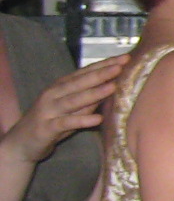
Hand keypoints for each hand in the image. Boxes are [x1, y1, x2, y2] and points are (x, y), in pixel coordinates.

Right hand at [1, 54, 126, 166]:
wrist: (22, 143)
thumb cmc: (52, 122)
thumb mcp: (73, 109)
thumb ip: (90, 99)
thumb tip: (113, 87)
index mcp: (61, 86)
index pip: (86, 72)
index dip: (105, 64)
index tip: (125, 58)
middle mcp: (54, 94)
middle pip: (80, 82)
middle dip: (101, 73)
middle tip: (121, 66)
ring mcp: (49, 110)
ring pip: (73, 100)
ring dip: (94, 93)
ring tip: (113, 87)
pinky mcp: (46, 127)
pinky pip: (66, 122)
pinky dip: (82, 120)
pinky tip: (98, 119)